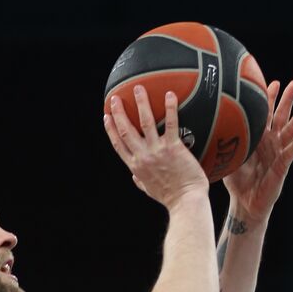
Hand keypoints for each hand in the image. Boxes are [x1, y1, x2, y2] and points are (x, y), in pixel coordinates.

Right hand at [104, 86, 208, 208]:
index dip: (111, 129)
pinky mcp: (173, 148)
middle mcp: (143, 157)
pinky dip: (170, 108)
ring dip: (140, 103)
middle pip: (126, 130)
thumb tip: (133, 177)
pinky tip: (169, 95)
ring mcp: (157, 151)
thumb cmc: (171, 198)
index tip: (107, 117)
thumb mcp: (150, 190)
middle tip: (117, 97)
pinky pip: (171, 123)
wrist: (186, 202)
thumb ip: (140, 182)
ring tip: (138, 89)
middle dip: (119, 112)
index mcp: (136, 167)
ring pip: (145, 122)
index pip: (118, 144)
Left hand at [223, 80, 292, 225]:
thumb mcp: (228, 158)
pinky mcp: (282, 167)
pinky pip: (291, 153)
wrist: (244, 203)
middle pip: (281, 117)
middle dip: (288, 100)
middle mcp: (271, 143)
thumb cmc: (237, 182)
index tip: (272, 82)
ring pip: (290, 131)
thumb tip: (205, 129)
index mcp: (258, 139)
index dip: (269, 99)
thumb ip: (224, 144)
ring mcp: (278, 153)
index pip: (265, 114)